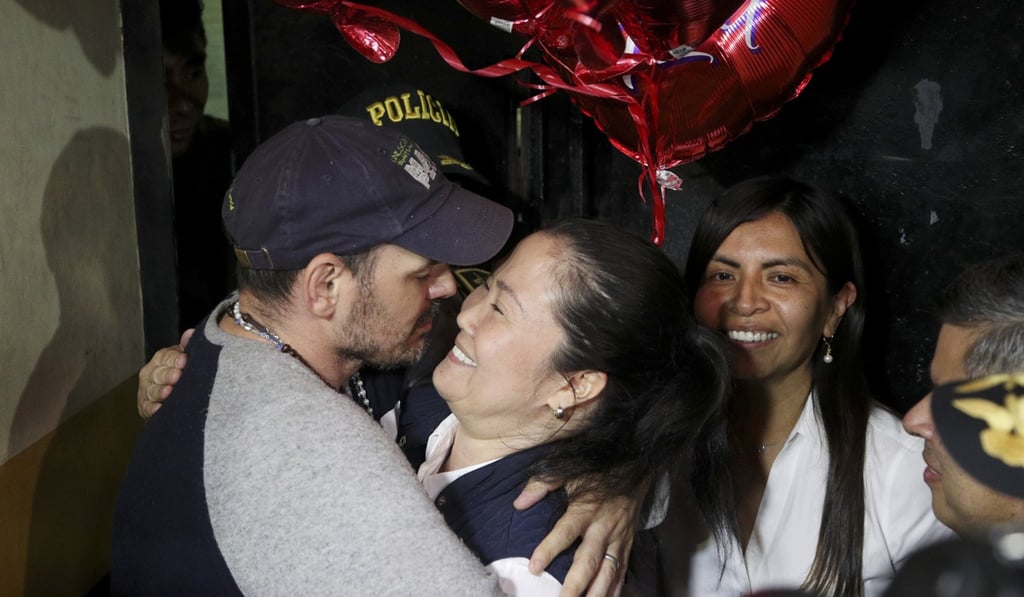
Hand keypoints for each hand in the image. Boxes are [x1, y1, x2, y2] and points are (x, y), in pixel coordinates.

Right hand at [137, 329, 192, 418]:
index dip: (174, 359)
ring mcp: (146, 390)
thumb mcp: (183, 358)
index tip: (184, 360)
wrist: (176, 396)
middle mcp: (151, 374)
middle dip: (167, 374)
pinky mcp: (145, 407)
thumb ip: (187, 346)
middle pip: (157, 373)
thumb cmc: (180, 372)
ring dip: (159, 391)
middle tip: (177, 376)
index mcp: (161, 360)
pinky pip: (147, 408)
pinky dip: (152, 409)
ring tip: (169, 391)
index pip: (165, 357)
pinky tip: (159, 408)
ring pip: (151, 390)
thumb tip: (191, 333)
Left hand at [517, 479, 640, 596]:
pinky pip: (622, 574)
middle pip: (588, 561)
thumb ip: (542, 484)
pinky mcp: (627, 548)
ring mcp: (618, 541)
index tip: (534, 568)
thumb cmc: (597, 474)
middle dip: (575, 586)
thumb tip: (519, 503)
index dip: (549, 550)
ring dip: (595, 595)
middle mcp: (603, 528)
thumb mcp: (570, 472)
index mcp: (586, 509)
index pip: (565, 532)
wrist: (635, 471)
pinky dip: (614, 592)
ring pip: (608, 573)